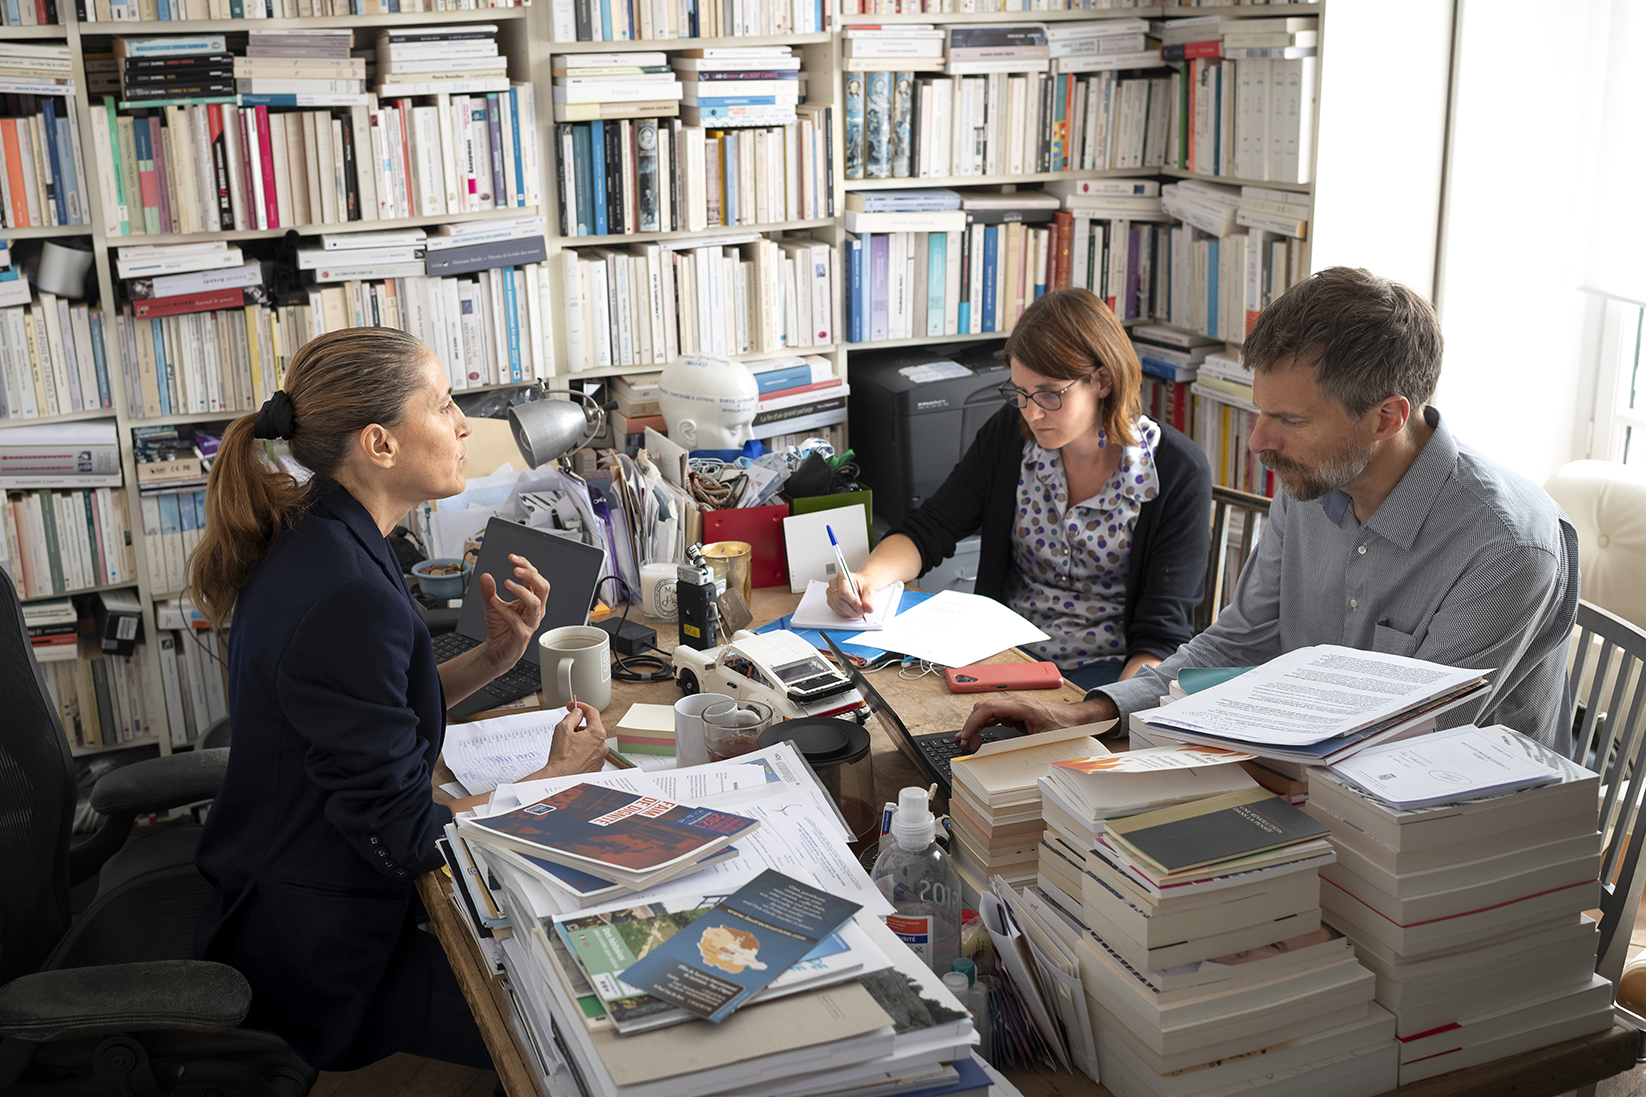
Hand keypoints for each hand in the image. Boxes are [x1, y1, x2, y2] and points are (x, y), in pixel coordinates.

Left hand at [480, 553, 548, 673]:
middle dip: (531, 576)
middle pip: (543, 588)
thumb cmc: (500, 628)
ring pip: (535, 604)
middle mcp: (535, 610)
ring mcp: (530, 623)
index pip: (535, 578)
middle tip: (515, 569)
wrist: (496, 652)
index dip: (526, 566)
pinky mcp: (522, 636)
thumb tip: (485, 575)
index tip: (512, 558)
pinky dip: (505, 611)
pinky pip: (517, 622)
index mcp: (531, 600)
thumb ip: (488, 590)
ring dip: (521, 591)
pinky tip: (494, 602)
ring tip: (506, 583)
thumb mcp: (491, 604)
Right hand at [529, 702, 608, 777]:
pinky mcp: (596, 766)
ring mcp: (600, 757)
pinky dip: (583, 751)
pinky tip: (572, 755)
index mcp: (597, 733)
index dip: (581, 706)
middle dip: (580, 725)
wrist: (560, 778)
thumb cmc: (562, 757)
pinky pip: (590, 753)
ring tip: (567, 745)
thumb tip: (578, 712)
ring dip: (581, 739)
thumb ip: (573, 716)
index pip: (592, 712)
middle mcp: (602, 745)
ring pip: (591, 741)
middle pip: (592, 727)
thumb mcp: (563, 728)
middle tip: (567, 729)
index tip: (574, 706)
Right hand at [826, 568, 880, 617]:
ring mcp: (831, 593)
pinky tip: (853, 611)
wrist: (861, 585)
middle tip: (862, 612)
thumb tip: (869, 608)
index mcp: (842, 576)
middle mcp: (834, 584)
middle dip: (852, 609)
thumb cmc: (863, 584)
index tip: (861, 607)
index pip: (844, 591)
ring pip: (838, 607)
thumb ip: (869, 599)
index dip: (853, 601)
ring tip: (859, 611)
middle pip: (839, 601)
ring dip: (850, 612)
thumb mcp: (870, 590)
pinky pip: (837, 611)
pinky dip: (846, 613)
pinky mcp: (831, 601)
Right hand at [955, 696, 1119, 751]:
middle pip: (983, 709)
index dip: (973, 723)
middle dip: (971, 726)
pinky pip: (994, 715)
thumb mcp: (1042, 739)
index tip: (966, 736)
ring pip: (986, 711)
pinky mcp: (1016, 711)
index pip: (988, 709)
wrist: (1077, 719)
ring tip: (968, 740)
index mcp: (1021, 706)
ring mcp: (1015, 705)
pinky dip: (984, 724)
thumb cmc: (1064, 726)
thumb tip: (1001, 754)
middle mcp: (1015, 702)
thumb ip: (1021, 744)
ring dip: (976, 725)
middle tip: (966, 743)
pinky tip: (979, 734)